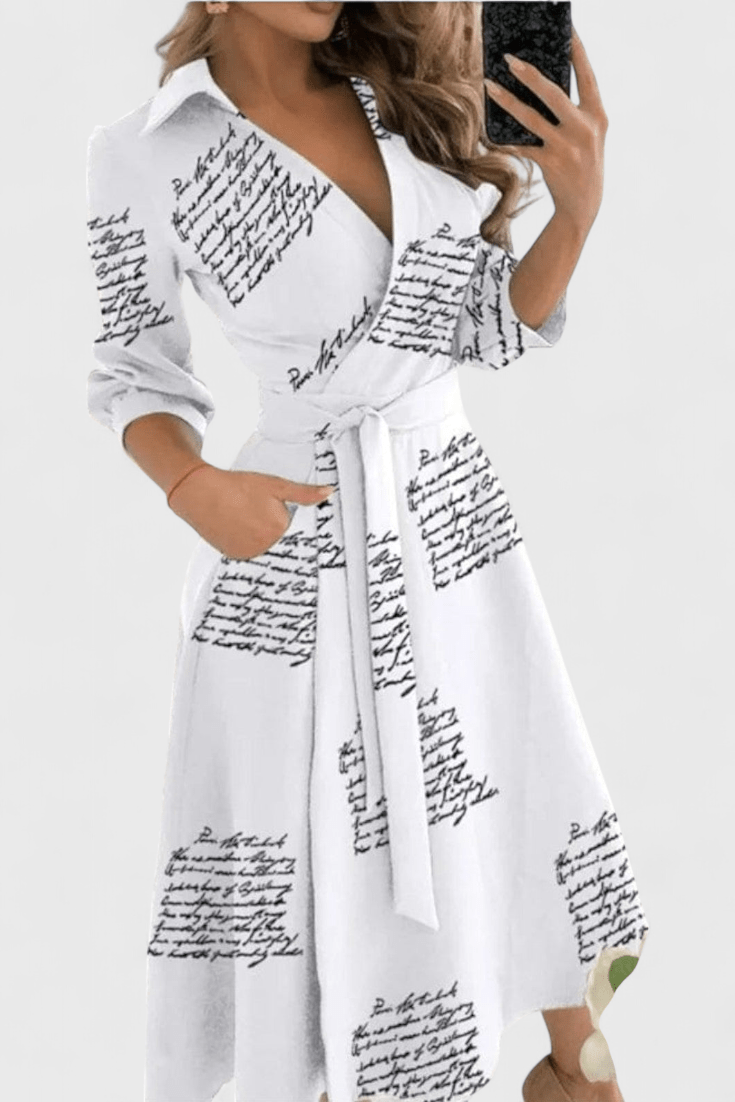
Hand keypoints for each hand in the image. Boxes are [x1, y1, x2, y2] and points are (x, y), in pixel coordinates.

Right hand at [167, 463, 334, 558]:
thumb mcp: (275, 485)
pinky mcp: (235, 557)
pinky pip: (250, 551)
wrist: (200, 492)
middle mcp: (267, 546)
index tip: (272, 508)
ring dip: (259, 534)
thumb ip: (304, 493)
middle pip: (280, 537)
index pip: (294, 525)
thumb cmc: (238, 485)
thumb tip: (330, 492)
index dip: (284, 514)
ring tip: (244, 516)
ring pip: (265, 545)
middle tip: (254, 508)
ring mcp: (250, 554)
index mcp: (280, 528)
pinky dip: (246, 541)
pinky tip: (237, 526)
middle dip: (272, 524)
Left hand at [484, 25, 607, 231]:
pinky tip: (490, 128)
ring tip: (489, 86)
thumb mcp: (588, 133)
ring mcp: (567, 146)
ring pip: (530, 117)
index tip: (566, 27)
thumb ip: (574, 110)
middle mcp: (584, 128)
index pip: (586, 74)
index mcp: (597, 115)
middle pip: (553, 93)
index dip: (576, 49)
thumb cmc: (583, 162)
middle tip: (508, 58)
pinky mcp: (550, 163)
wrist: (583, 205)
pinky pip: (521, 145)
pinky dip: (504, 138)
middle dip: (529, 73)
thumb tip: (541, 83)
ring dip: (506, 100)